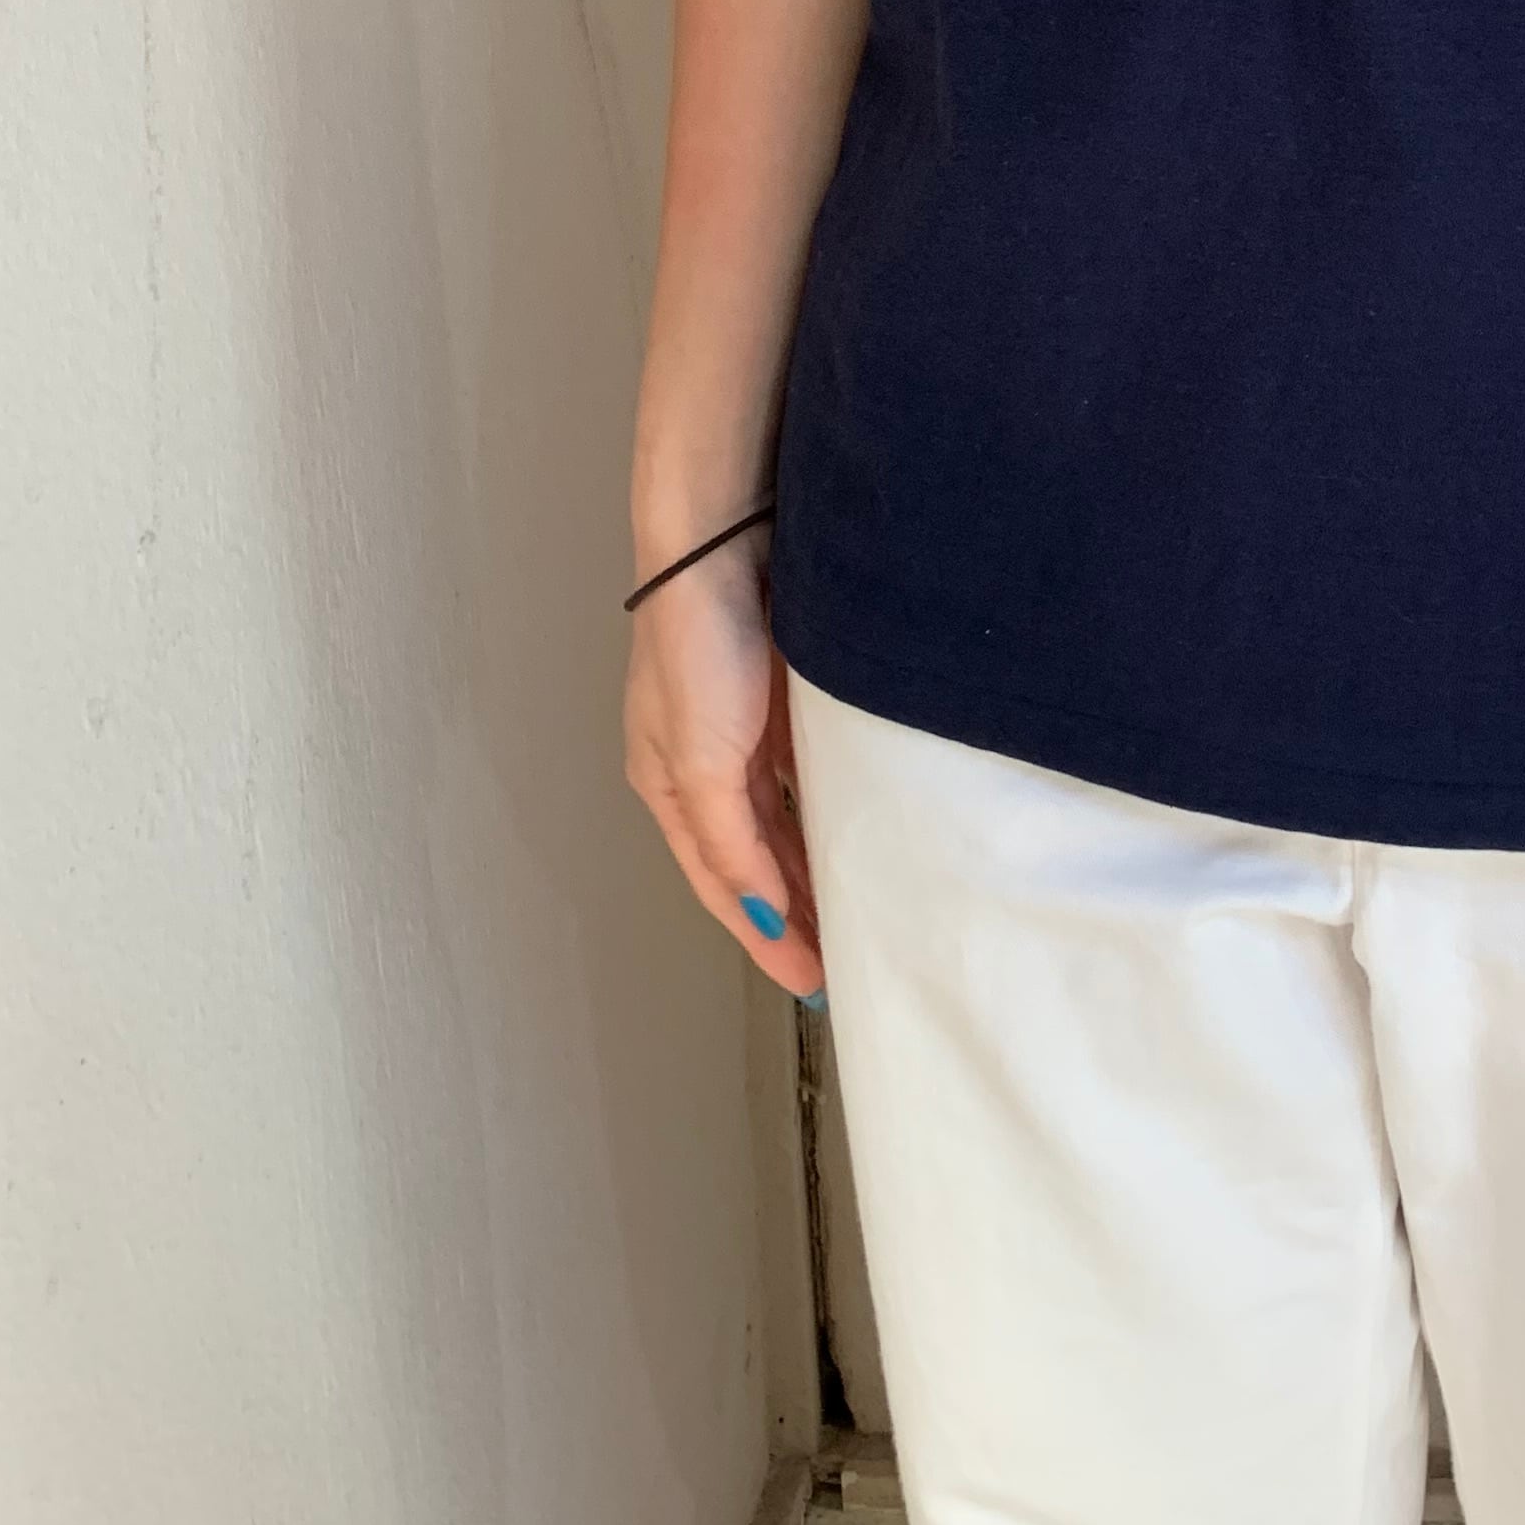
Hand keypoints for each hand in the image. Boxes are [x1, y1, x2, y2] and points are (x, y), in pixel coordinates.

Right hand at [621, 535, 822, 997]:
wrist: (721, 541)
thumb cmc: (694, 644)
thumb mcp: (701, 761)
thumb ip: (732, 841)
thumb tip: (765, 914)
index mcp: (667, 786)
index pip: (722, 885)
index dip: (765, 937)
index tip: (811, 982)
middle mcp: (705, 767)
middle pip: (754, 860)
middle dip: (792, 911)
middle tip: (845, 957)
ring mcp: (744, 731)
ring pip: (784, 821)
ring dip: (814, 866)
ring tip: (857, 909)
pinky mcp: (783, 699)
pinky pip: (809, 775)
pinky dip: (827, 812)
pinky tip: (857, 830)